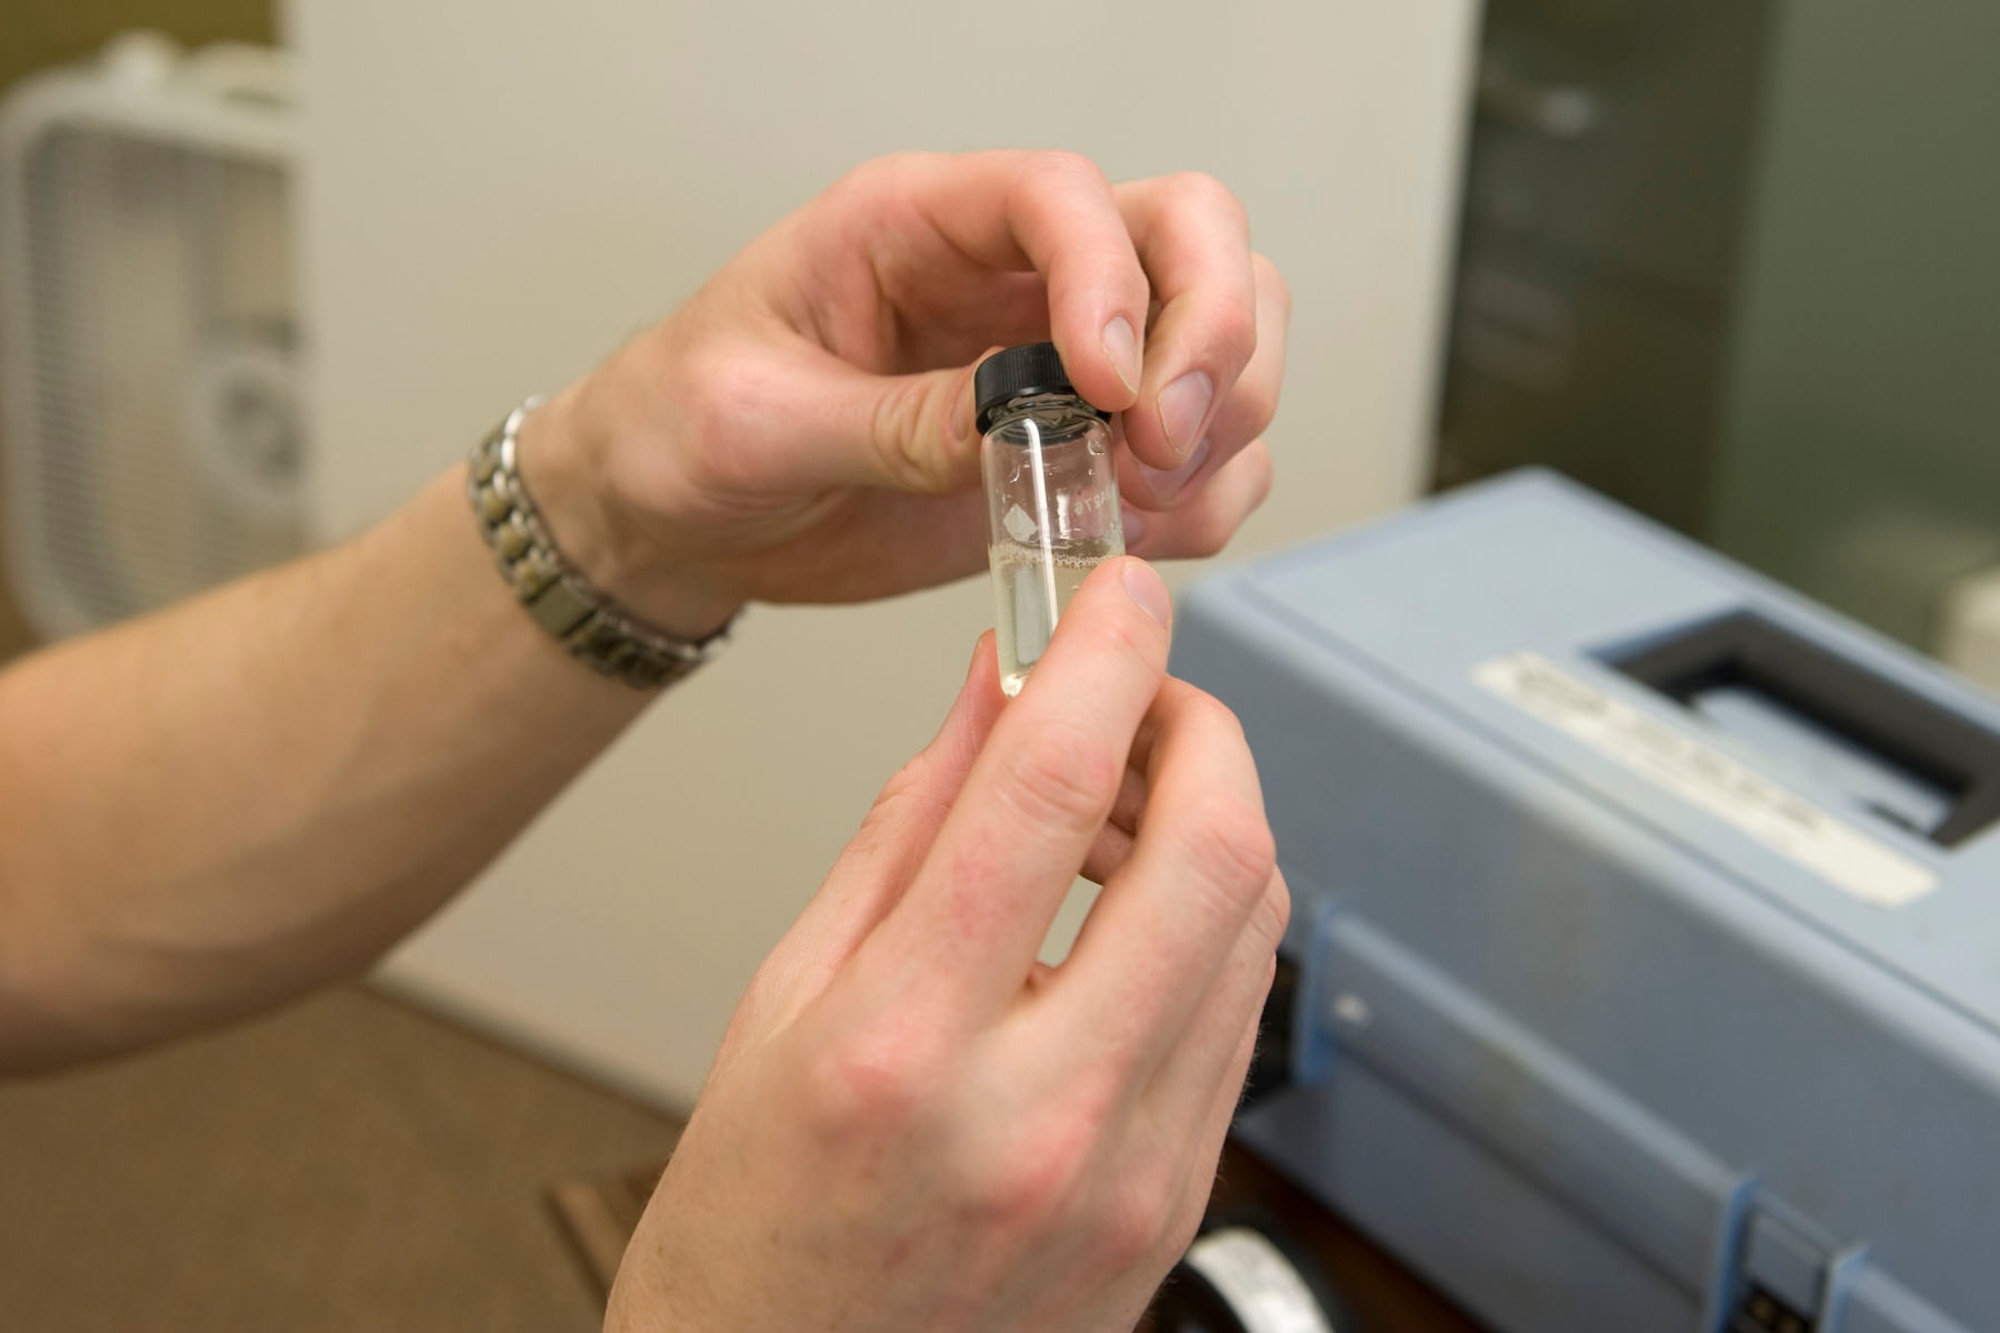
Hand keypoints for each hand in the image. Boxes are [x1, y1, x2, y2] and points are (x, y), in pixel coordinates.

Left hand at [522, 151, 1289, 636]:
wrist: (673, 517)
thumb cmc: (682, 429)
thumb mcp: (752, 422)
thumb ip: (889, 424)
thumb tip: (1019, 431)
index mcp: (919, 224)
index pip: (1064, 196)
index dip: (1113, 280)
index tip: (1109, 386)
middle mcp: (1011, 276)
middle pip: (1192, 239)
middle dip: (1213, 339)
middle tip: (1163, 444)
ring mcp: (1060, 363)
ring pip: (1226, 340)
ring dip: (1222, 426)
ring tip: (1138, 499)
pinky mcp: (1080, 452)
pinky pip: (1201, 458)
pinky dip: (1205, 501)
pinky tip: (1131, 535)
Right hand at [606, 558, 1288, 1331]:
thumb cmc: (754, 1229)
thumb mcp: (783, 1002)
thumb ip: (905, 829)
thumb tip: (992, 692)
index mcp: (902, 1049)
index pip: (1046, 793)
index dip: (1102, 656)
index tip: (1117, 594)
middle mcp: (1040, 1118)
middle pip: (1211, 853)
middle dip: (1200, 728)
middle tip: (1143, 693)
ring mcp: (1130, 1176)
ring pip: (1251, 927)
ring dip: (1212, 819)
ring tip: (1120, 802)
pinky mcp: (1175, 1206)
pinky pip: (1239, 1016)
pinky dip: (1211, 922)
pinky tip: (1134, 906)